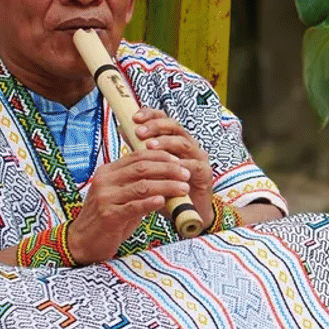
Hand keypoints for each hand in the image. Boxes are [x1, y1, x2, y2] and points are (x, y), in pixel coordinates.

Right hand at [67, 149, 193, 263]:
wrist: (83, 241)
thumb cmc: (107, 218)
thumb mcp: (121, 196)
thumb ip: (139, 186)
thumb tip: (168, 177)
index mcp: (107, 172)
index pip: (137, 156)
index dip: (160, 157)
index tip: (179, 161)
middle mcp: (105, 181)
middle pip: (142, 168)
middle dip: (168, 169)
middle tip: (185, 174)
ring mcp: (105, 198)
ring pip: (141, 186)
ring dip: (166, 185)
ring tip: (183, 188)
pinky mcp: (109, 216)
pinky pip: (134, 206)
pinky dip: (151, 202)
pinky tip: (164, 201)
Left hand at [132, 108, 214, 224]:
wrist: (185, 213)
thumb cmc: (166, 189)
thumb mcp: (150, 167)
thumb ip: (140, 149)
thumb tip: (123, 128)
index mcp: (175, 140)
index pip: (164, 120)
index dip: (151, 115)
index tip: (135, 118)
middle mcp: (188, 145)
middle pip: (175, 127)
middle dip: (156, 127)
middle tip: (139, 132)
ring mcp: (198, 158)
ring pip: (184, 143)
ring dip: (166, 143)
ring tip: (150, 146)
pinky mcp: (205, 174)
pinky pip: (194, 166)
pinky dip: (182, 165)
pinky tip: (170, 166)